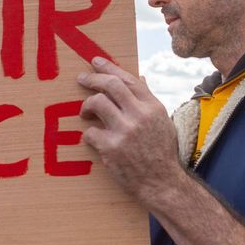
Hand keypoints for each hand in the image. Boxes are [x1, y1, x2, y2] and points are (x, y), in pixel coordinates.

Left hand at [77, 56, 182, 203]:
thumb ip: (148, 100)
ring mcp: (125, 131)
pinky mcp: (111, 148)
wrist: (162, 183)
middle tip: (81, 79)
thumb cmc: (162, 153)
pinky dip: (89, 135)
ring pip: (97, 104)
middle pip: (110, 85)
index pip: (128, 78)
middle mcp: (139, 115)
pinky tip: (94, 140)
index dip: (109, 67)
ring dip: (86, 107)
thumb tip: (141, 78)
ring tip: (85, 114)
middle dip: (92, 79)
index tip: (95, 62)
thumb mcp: (162, 122)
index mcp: (152, 107)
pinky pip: (90, 133)